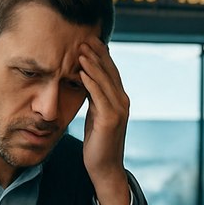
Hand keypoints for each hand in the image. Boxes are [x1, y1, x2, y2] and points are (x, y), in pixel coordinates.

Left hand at [77, 40, 130, 204]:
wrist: (105, 168)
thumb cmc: (98, 143)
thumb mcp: (96, 116)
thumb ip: (94, 99)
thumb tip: (84, 82)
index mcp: (119, 99)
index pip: (111, 71)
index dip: (101, 55)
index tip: (88, 39)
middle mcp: (122, 101)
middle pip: (110, 71)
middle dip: (97, 53)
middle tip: (84, 36)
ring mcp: (118, 110)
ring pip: (105, 80)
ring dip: (92, 63)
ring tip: (80, 49)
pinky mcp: (110, 119)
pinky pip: (99, 95)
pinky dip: (90, 81)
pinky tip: (81, 70)